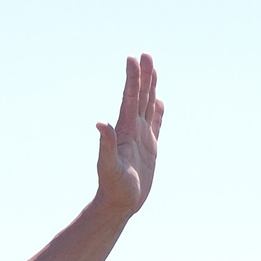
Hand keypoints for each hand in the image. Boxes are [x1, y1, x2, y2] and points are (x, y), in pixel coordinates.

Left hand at [92, 54, 162, 217]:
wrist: (118, 204)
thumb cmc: (113, 188)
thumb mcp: (109, 167)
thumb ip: (106, 146)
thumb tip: (100, 124)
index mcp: (124, 130)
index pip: (129, 98)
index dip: (132, 79)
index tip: (132, 59)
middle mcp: (132, 130)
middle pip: (139, 97)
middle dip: (143, 76)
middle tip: (145, 55)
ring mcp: (141, 138)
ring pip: (147, 106)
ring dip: (151, 87)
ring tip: (153, 68)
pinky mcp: (150, 148)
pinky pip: (156, 125)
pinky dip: (158, 112)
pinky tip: (159, 102)